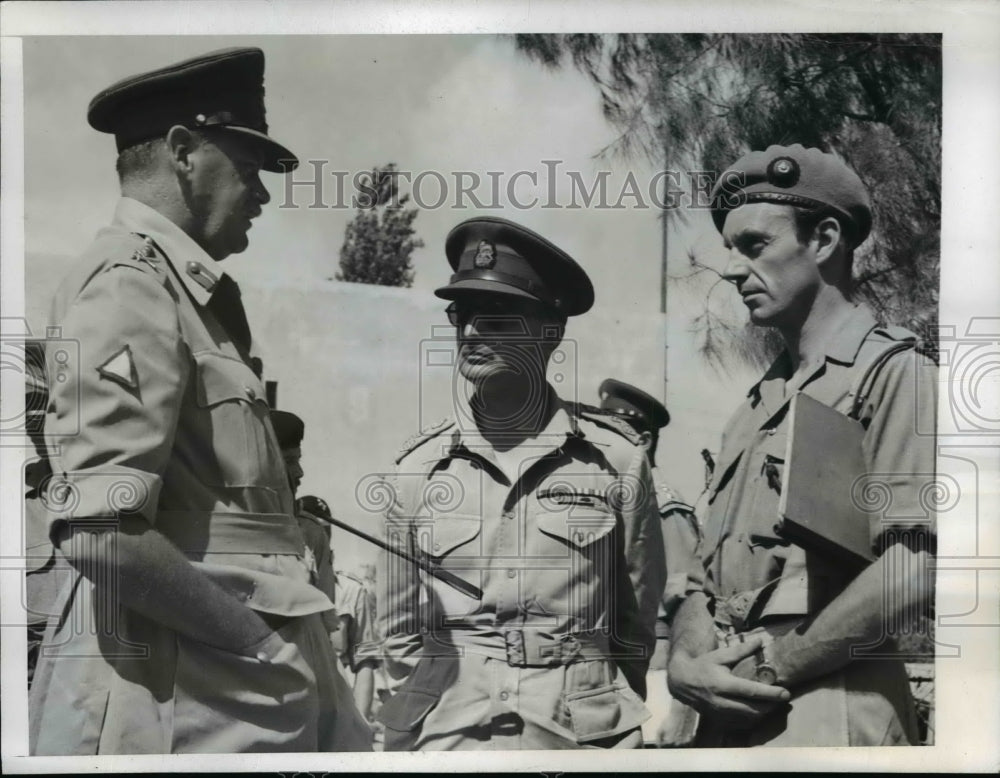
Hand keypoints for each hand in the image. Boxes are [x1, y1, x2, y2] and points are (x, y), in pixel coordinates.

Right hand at [667, 635, 790, 723]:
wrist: (682, 681)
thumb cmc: (703, 665)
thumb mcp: (720, 656)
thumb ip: (741, 650)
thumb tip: (760, 641)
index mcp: (723, 684)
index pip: (752, 691)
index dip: (771, 693)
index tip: (785, 693)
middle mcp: (722, 701)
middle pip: (754, 709)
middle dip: (771, 705)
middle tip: (782, 699)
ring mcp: (720, 713)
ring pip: (749, 719)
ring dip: (764, 713)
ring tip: (773, 704)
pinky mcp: (718, 720)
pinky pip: (741, 724)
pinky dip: (753, 719)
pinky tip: (758, 711)